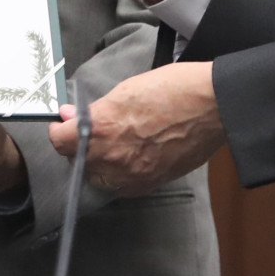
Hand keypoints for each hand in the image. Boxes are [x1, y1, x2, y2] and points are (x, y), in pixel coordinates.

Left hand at [46, 64, 222, 194]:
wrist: (214, 106)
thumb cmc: (175, 89)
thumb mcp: (126, 89)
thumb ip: (96, 109)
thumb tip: (72, 115)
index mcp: (102, 128)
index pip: (60, 141)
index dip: (59, 131)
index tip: (63, 125)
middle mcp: (112, 157)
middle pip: (76, 161)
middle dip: (78, 146)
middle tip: (89, 130)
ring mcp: (132, 174)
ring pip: (97, 177)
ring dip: (96, 163)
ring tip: (111, 144)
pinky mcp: (150, 183)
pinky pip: (121, 186)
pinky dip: (119, 174)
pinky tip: (129, 156)